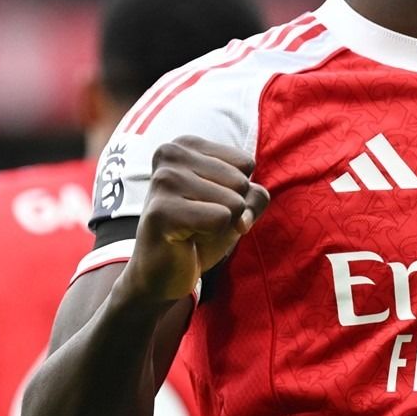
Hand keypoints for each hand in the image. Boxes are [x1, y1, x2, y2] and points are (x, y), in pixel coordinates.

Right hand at [120, 136, 268, 302]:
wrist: (163, 271)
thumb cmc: (200, 230)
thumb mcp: (237, 205)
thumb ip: (255, 197)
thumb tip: (241, 214)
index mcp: (185, 144)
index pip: (246, 164)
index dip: (239, 192)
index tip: (210, 203)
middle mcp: (170, 153)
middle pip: (241, 182)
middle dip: (231, 210)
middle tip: (201, 220)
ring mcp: (162, 180)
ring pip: (232, 201)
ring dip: (220, 224)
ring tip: (193, 228)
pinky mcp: (161, 211)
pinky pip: (220, 219)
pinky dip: (212, 235)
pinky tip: (186, 238)